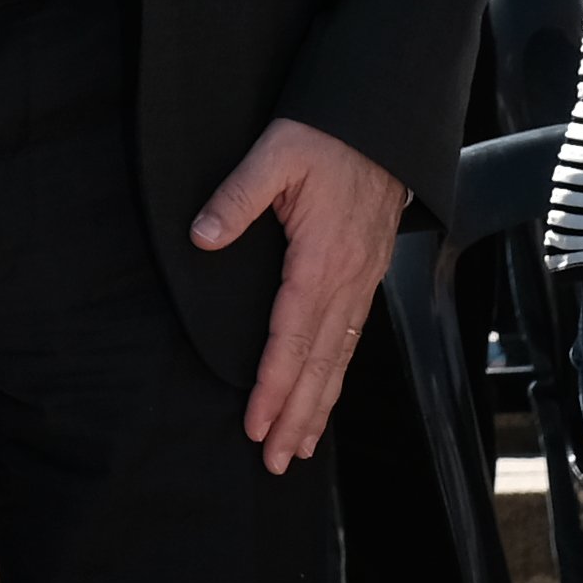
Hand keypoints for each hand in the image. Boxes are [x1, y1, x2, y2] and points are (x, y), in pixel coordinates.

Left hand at [192, 117, 406, 468]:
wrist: (380, 122)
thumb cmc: (326, 135)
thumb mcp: (274, 154)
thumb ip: (237, 196)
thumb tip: (201, 236)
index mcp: (320, 259)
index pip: (292, 337)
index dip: (273, 386)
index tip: (255, 424)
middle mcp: (346, 281)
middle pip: (319, 364)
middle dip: (296, 416)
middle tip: (274, 461)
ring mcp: (361, 281)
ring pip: (339, 359)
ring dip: (318, 406)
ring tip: (298, 448)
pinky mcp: (366, 276)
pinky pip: (352, 339)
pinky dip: (336, 375)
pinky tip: (325, 395)